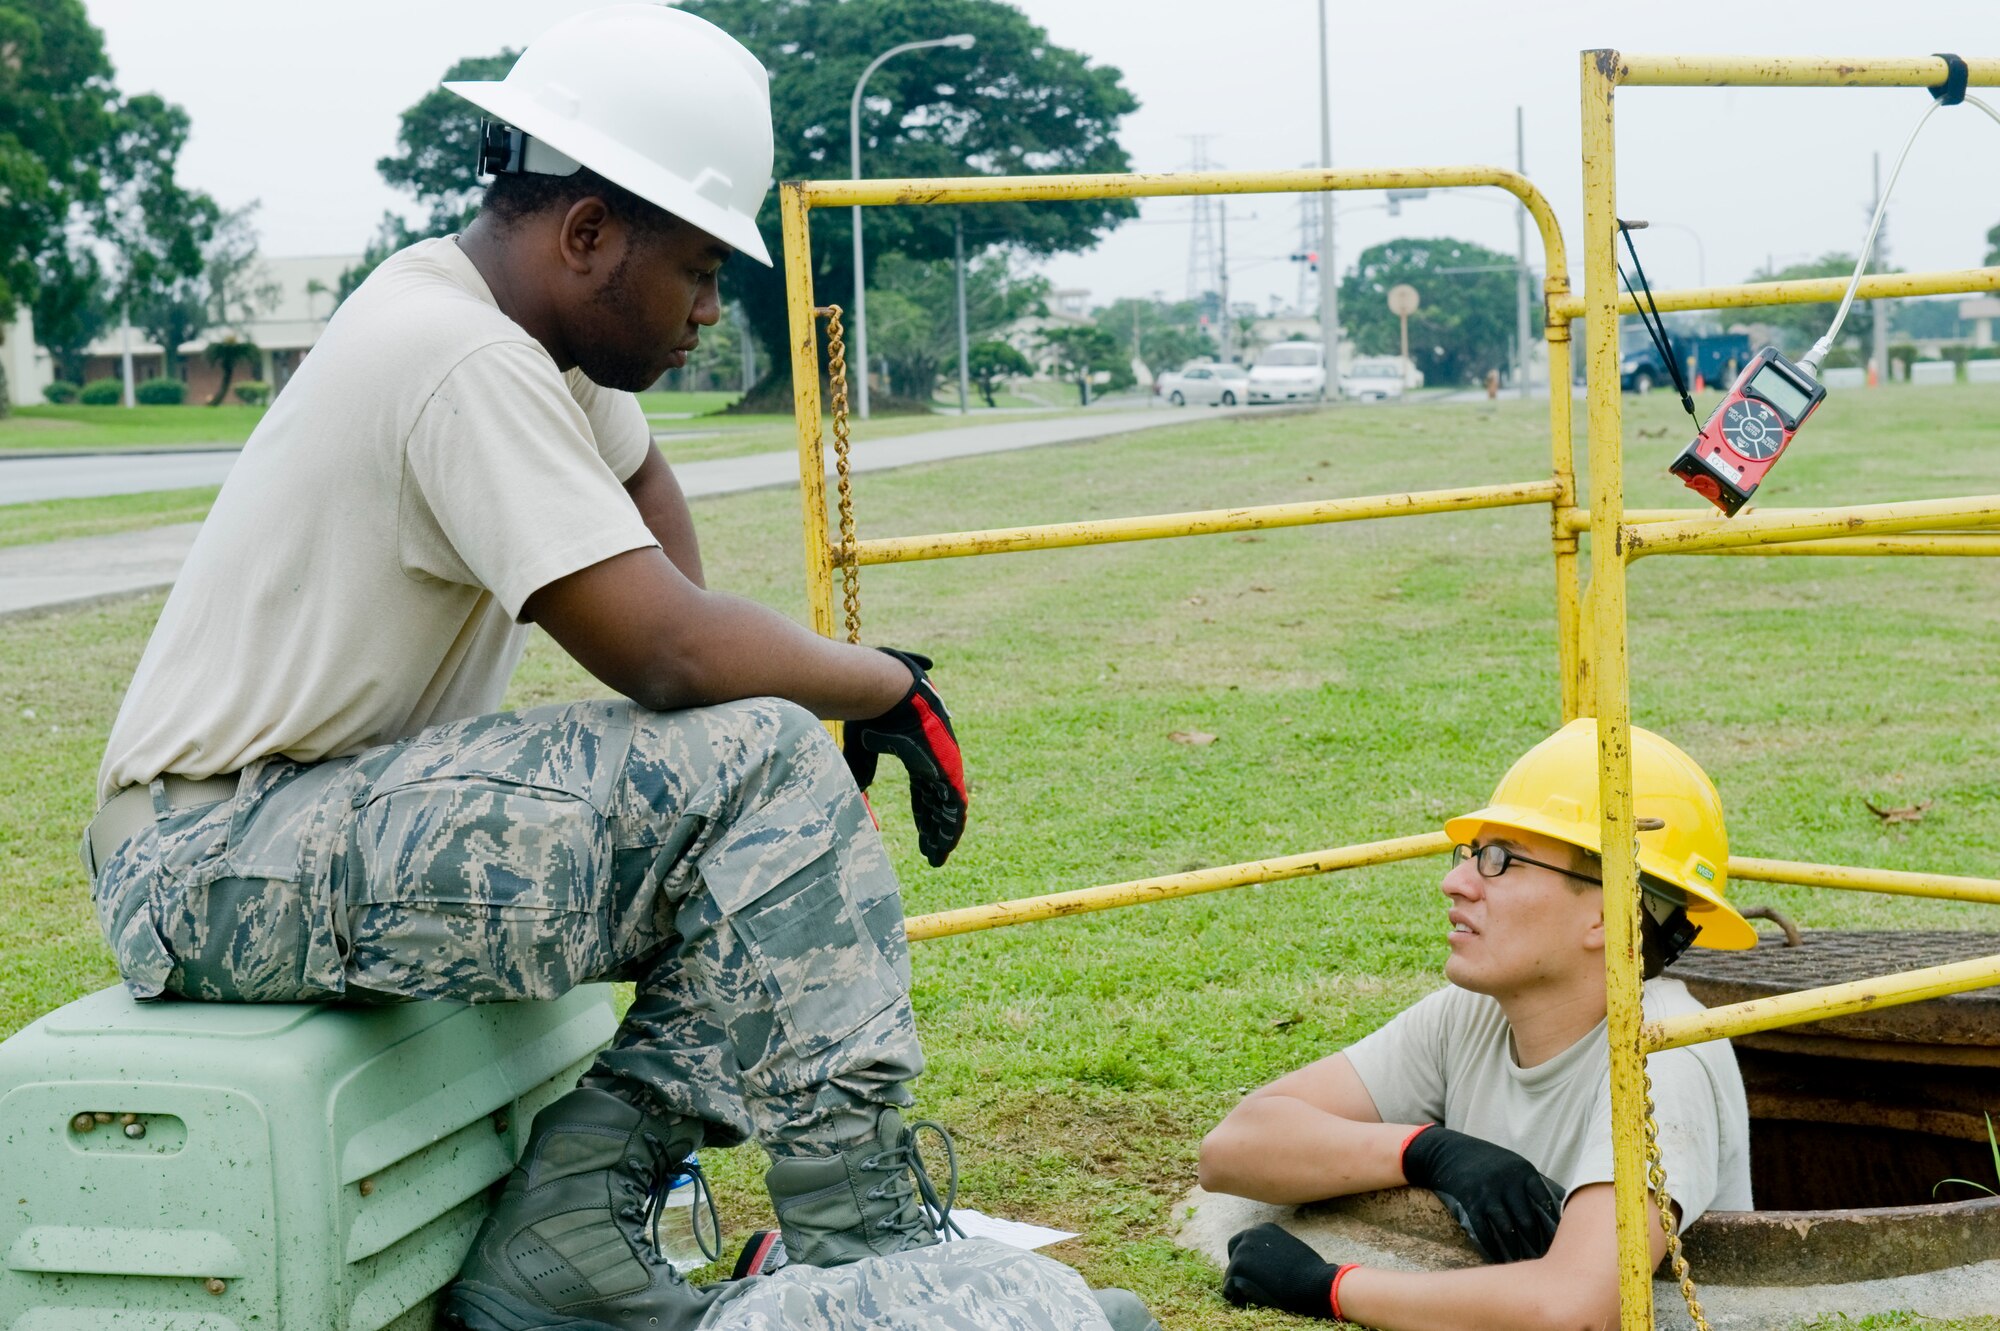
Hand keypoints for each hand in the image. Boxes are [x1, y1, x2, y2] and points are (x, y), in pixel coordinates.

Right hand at [842, 649, 966, 866]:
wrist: (882, 691)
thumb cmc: (867, 716)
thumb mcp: (859, 757)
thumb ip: (861, 781)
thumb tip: (858, 805)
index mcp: (917, 756)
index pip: (924, 793)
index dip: (923, 817)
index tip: (923, 839)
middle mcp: (935, 760)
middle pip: (937, 802)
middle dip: (934, 830)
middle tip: (932, 854)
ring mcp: (944, 761)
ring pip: (949, 805)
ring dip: (944, 832)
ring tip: (938, 855)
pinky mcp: (949, 763)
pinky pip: (955, 800)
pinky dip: (952, 822)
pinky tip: (948, 841)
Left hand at [1222, 1223, 1352, 1319]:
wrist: (1315, 1282)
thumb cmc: (1310, 1272)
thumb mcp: (1290, 1250)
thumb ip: (1273, 1249)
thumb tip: (1264, 1262)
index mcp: (1264, 1229)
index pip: (1244, 1240)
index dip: (1246, 1257)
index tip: (1253, 1271)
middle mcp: (1250, 1235)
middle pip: (1233, 1252)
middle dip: (1238, 1267)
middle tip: (1250, 1284)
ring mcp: (1242, 1251)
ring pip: (1232, 1272)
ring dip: (1242, 1285)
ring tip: (1262, 1295)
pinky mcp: (1237, 1268)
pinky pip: (1229, 1287)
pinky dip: (1237, 1297)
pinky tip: (1253, 1302)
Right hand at [1399, 1125, 1563, 1262]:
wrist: (1449, 1150)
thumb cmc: (1488, 1160)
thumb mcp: (1512, 1163)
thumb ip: (1531, 1182)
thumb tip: (1558, 1206)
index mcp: (1523, 1171)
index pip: (1545, 1201)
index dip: (1552, 1223)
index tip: (1558, 1238)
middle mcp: (1507, 1182)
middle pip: (1527, 1219)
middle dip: (1536, 1242)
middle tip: (1543, 1258)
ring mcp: (1487, 1192)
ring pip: (1507, 1229)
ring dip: (1516, 1248)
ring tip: (1523, 1261)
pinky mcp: (1470, 1202)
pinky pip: (1484, 1230)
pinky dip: (1492, 1247)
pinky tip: (1498, 1257)